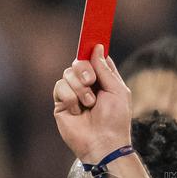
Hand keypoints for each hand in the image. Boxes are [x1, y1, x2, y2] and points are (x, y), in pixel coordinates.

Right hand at [53, 45, 131, 162]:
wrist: (103, 143)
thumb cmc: (115, 120)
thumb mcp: (117, 90)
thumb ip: (105, 69)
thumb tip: (97, 47)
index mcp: (102, 80)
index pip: (93, 59)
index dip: (92, 49)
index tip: (91, 34)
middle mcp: (86, 86)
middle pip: (78, 63)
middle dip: (84, 70)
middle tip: (91, 81)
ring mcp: (73, 94)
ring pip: (67, 74)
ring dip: (79, 88)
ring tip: (88, 103)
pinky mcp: (61, 104)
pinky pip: (59, 87)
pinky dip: (70, 97)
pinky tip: (77, 110)